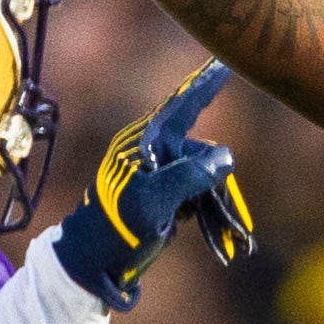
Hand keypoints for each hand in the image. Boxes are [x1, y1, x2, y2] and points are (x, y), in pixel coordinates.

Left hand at [52, 64, 253, 304]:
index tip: (226, 64)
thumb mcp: (154, 202)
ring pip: (204, 174)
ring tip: (216, 234)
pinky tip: (204, 228)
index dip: (205, 86)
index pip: (181, 107)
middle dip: (215, 181)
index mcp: (145, 142)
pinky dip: (207, 210)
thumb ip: (189, 175)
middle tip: (220, 217)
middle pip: (201, 151)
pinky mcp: (165, 190)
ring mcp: (160, 171)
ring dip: (214, 203)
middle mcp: (153, 150)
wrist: (97, 259)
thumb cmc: (118, 227)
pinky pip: (198, 190)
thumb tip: (224, 157)